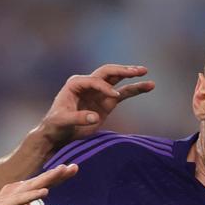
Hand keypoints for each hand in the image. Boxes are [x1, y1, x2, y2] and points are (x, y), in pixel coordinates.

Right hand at [0, 163, 79, 204]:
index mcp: (24, 194)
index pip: (45, 184)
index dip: (59, 177)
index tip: (74, 168)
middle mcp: (16, 191)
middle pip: (40, 181)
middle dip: (56, 173)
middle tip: (72, 166)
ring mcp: (8, 199)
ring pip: (30, 187)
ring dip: (46, 179)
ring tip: (61, 172)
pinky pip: (18, 201)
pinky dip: (30, 196)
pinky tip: (44, 192)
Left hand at [39, 65, 155, 146]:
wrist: (58, 133)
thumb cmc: (56, 125)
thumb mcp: (63, 121)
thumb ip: (78, 118)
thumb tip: (95, 117)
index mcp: (76, 83)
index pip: (95, 81)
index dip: (105, 88)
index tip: (114, 97)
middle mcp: (88, 84)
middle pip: (108, 72)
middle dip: (122, 70)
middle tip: (137, 71)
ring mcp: (99, 92)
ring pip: (118, 80)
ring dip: (131, 75)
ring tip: (145, 72)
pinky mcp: (107, 102)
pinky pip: (124, 93)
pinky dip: (135, 90)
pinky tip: (149, 86)